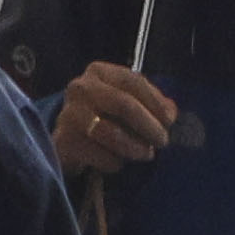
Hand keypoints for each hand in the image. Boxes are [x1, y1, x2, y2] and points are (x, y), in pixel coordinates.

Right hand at [51, 59, 180, 178]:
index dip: (155, 102)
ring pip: (112, 133)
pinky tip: (120, 162)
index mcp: (99, 72)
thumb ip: (151, 101)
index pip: (133, 81)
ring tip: (147, 154)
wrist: (67, 139)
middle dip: (149, 126)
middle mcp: (80, 88)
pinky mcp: (64, 142)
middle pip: (124, 105)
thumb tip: (171, 112)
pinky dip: (115, 162)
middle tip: (163, 141)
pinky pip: (99, 155)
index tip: (170, 120)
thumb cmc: (104, 115)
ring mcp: (69, 115)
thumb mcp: (126, 100)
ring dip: (135, 147)